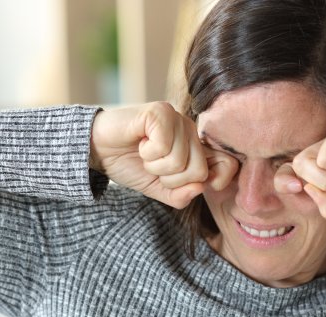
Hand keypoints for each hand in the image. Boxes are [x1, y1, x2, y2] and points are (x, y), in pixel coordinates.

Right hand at [90, 102, 237, 208]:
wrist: (98, 148)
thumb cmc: (129, 164)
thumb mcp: (158, 189)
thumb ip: (181, 195)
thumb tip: (200, 187)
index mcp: (196, 146)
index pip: (227, 165)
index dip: (212, 181)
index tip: (183, 183)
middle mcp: (191, 129)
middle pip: (199, 171)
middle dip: (170, 179)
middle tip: (153, 167)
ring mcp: (177, 118)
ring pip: (181, 161)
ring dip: (155, 166)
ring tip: (144, 154)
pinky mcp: (160, 111)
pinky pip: (164, 146)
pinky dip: (147, 153)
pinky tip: (139, 142)